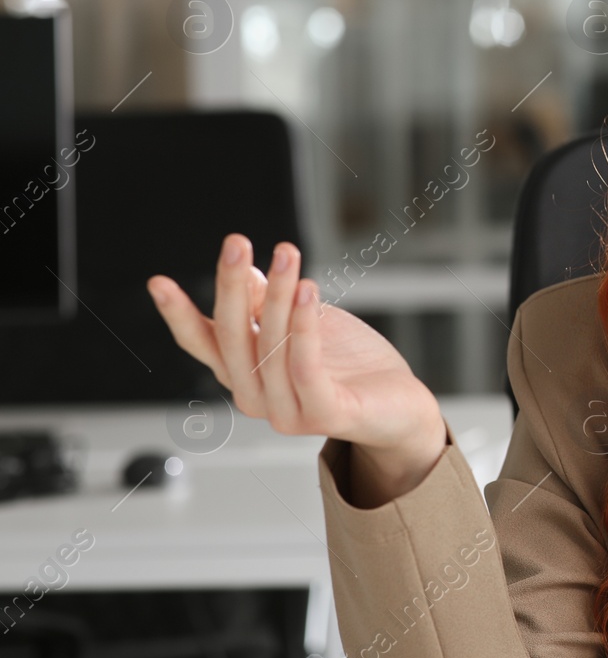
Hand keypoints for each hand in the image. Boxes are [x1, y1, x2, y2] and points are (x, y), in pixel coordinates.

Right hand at [146, 233, 445, 504]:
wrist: (399, 409)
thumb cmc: (350, 367)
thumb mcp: (304, 324)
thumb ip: (269, 305)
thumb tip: (243, 272)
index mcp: (246, 372)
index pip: (203, 342)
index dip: (179, 315)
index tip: (158, 282)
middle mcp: (257, 396)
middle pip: (233, 337)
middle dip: (232, 286)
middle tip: (237, 243)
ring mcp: (287, 411)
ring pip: (270, 347)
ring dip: (279, 297)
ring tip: (287, 254)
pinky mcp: (323, 415)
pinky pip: (305, 368)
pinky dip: (304, 328)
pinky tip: (308, 291)